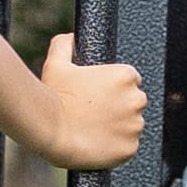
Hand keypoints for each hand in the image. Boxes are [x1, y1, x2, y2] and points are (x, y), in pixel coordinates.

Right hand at [36, 34, 145, 170]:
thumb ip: (65, 45)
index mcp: (125, 76)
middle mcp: (136, 99)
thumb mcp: (57, 63)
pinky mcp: (129, 148)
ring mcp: (134, 125)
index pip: (130, 81)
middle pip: (133, 103)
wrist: (50, 129)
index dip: (113, 89)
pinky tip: (97, 143)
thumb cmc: (54, 96)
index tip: (99, 96)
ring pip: (131, 126)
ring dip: (118, 127)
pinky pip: (127, 147)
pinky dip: (116, 147)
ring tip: (94, 129)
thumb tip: (70, 38)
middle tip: (94, 113)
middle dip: (118, 107)